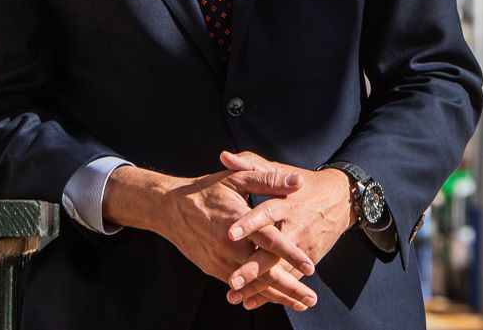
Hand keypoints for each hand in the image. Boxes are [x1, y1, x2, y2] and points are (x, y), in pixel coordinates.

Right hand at [102, 164, 318, 310]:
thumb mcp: (237, 179)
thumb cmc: (207, 191)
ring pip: (254, 284)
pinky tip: (275, 299)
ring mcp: (222, 261)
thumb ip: (268, 180)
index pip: (270, 241)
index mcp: (239, 222)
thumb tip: (297, 182)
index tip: (311, 267)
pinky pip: (240, 287)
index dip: (290, 254)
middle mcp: (231, 246)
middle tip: (312, 298)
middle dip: (290, 288)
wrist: (170, 209)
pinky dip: (258, 295)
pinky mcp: (215, 269)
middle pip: (265, 272)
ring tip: (301, 303)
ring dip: (278, 295)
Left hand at [219, 150, 353, 308]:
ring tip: (235, 296)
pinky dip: (272, 293)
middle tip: (233, 279)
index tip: (230, 233)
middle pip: (273, 249)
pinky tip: (252, 301)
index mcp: (286, 202)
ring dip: (259, 285)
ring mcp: (303, 246)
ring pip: (280, 269)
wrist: (341, 200)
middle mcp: (295, 226)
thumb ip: (251, 164)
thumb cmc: (302, 184)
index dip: (249, 223)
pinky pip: (289, 279)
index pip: (266, 212)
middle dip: (254, 267)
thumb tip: (224, 155)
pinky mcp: (308, 260)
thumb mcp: (280, 170)